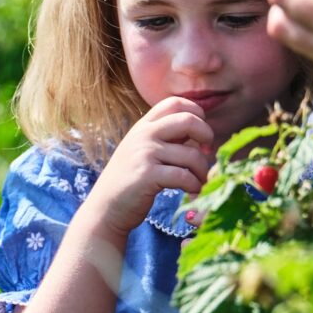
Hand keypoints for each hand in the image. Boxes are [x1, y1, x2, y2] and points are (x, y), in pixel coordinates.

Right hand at [84, 96, 215, 238]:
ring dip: (203, 171)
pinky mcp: (147, 175)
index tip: (201, 135)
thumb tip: (199, 128)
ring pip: (192, 154)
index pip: (176, 102)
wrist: (104, 210)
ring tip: (200, 182)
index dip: (197, 114)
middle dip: (207, 135)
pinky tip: (192, 192)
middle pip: (189, 121)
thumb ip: (166, 137)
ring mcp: (145, 153)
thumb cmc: (130, 182)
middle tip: (208, 152)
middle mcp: (143, 134)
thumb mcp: (143, 151)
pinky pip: (184, 176)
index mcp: (144, 126)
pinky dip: (194, 186)